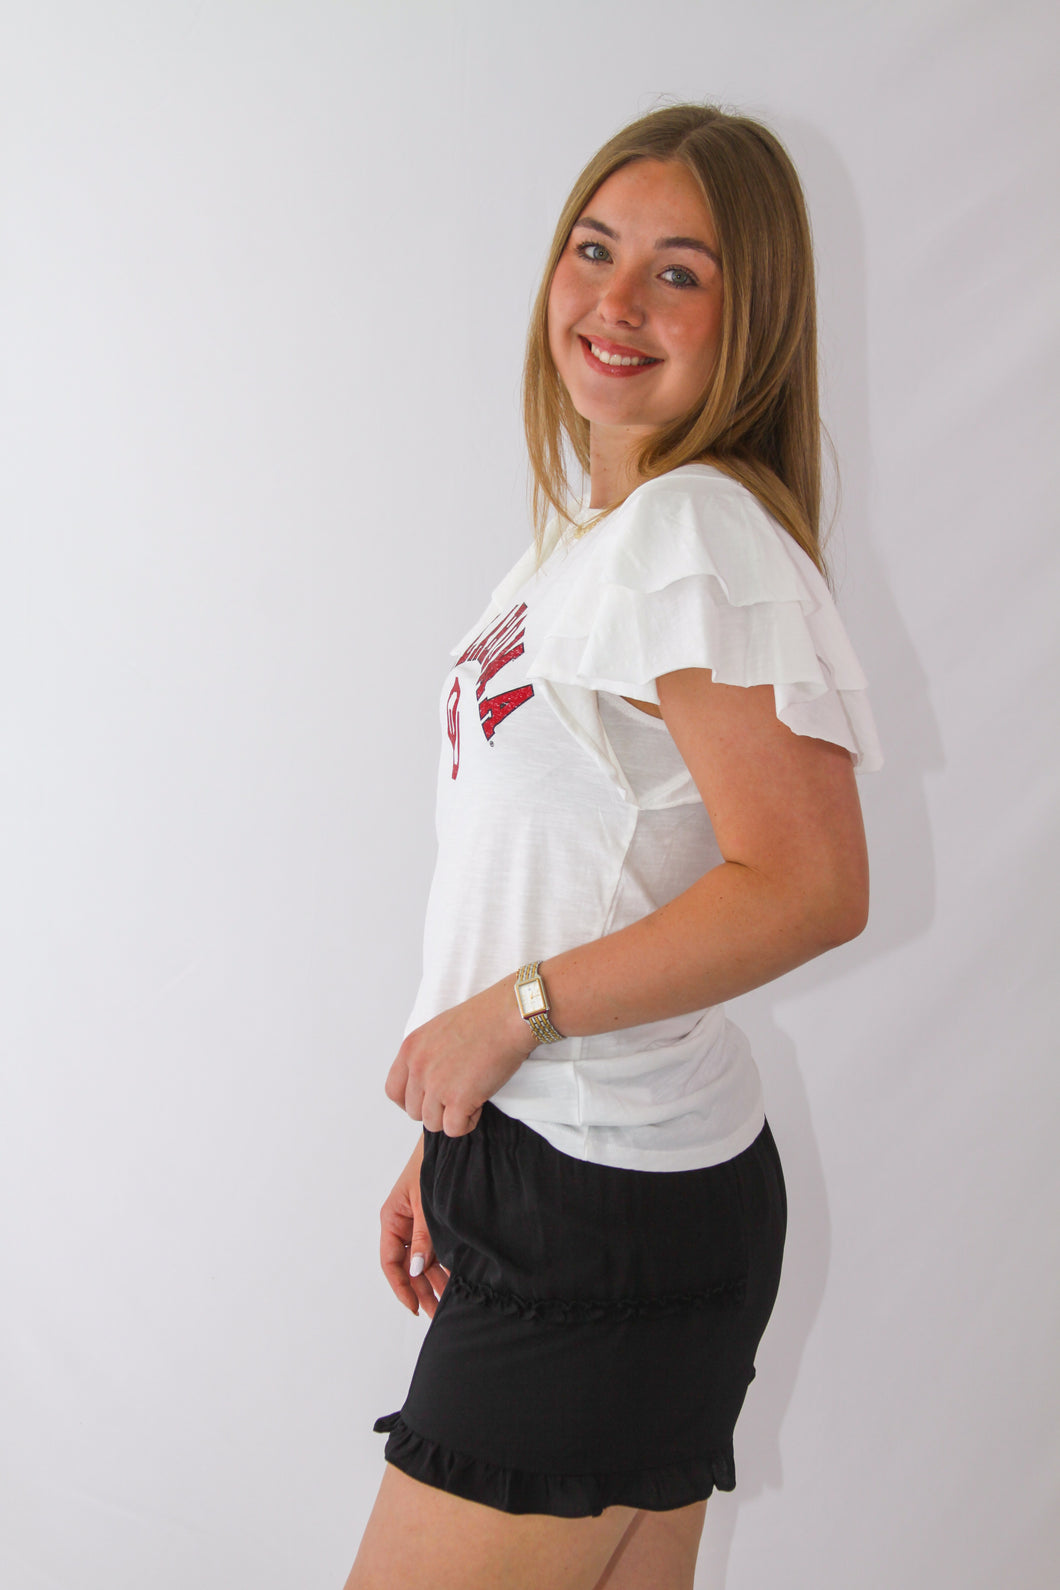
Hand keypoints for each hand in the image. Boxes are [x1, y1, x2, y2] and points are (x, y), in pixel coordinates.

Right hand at [379, 1137, 449, 1317]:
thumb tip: (416, 1269)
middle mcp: (404, 1224)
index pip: (390, 1262)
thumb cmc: (432, 1163)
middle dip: (421, 1290)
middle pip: (408, 1267)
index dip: (401, 1287)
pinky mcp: (435, 1222)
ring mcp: (419, 1224)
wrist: (451, 1142)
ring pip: (424, 1261)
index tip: (414, 1306)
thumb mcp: (425, 1203)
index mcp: (392, 1219)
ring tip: (450, 1300)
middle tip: (436, 1312)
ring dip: (435, 1280)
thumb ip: (423, 1237)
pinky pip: (436, 1249)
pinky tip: (456, 1278)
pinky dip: (445, 1264)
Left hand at [384, 976, 535, 1136]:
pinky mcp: (458, 1099)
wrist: (510, 1016)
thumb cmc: (485, 1018)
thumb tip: (427, 1083)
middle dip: (436, 1109)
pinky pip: (454, 1129)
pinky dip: (468, 1122)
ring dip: (453, 1116)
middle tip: (459, 1094)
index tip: (428, 1100)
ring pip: (432, 1123)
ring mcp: (436, 1084)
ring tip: (472, 1095)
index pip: (393, 1090)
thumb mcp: (439, 1029)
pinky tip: (480, 1102)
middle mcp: (418, 1067)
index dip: (411, 1100)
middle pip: (414, 1111)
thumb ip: (426, 1055)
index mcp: (410, 1048)